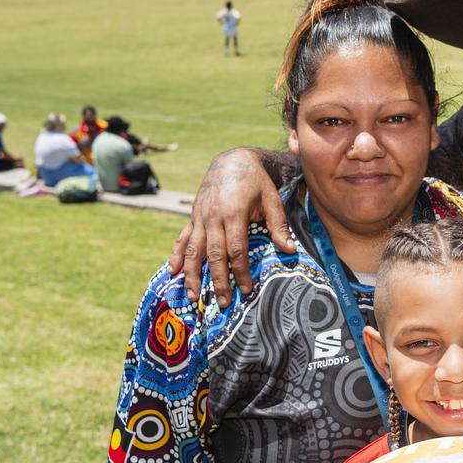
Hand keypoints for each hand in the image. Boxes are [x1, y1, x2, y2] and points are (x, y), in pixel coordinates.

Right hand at [167, 149, 293, 306]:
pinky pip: (182, 238)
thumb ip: (278, 225)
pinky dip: (176, 255)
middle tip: (223, 302)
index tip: (245, 289)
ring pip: (192, 251)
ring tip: (193, 296)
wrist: (232, 159)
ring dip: (192, 275)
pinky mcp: (193, 216)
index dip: (240, 271)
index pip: (236, 250)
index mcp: (234, 214)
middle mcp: (213, 217)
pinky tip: (172, 272)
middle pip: (213, 255)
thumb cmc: (256, 181)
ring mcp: (200, 217)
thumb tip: (289, 249)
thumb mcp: (271, 198)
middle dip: (218, 280)